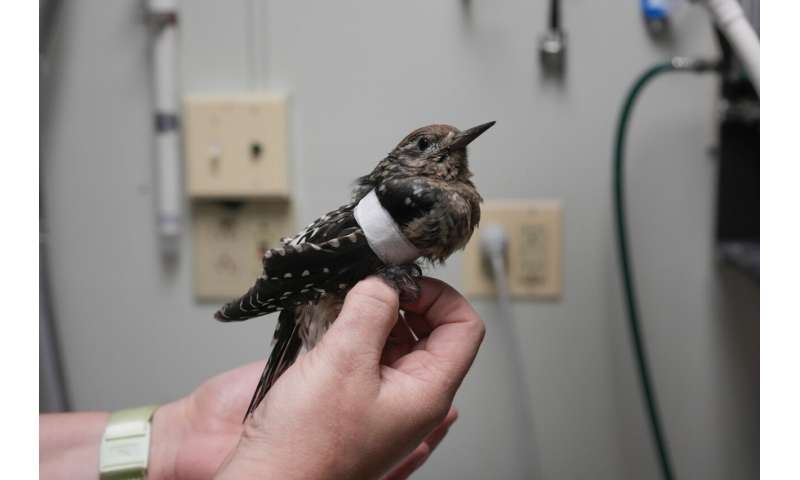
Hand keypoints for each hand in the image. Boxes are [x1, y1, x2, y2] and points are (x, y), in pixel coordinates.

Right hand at [214, 276, 484, 479]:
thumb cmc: (305, 449)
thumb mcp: (343, 364)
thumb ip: (370, 312)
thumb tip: (384, 282)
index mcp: (426, 392)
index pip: (464, 328)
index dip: (439, 296)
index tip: (403, 282)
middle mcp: (408, 394)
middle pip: (429, 329)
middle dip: (401, 301)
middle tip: (369, 287)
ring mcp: (378, 394)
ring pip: (392, 337)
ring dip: (369, 313)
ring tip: (341, 303)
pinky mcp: (347, 392)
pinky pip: (360, 350)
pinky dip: (346, 329)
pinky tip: (323, 321)